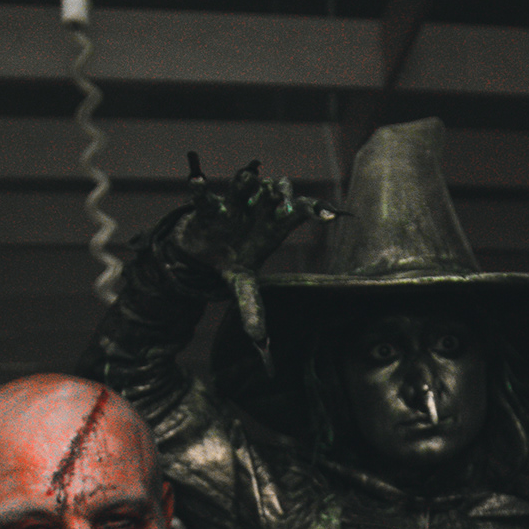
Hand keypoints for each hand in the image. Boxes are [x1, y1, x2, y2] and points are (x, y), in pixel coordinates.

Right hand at [163, 156, 338, 367]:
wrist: (200, 249)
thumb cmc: (230, 262)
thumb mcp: (243, 289)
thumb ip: (253, 312)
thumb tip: (262, 348)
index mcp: (273, 227)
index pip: (299, 212)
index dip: (316, 211)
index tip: (331, 214)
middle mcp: (257, 211)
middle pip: (277, 193)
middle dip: (282, 195)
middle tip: (284, 204)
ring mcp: (234, 205)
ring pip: (245, 187)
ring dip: (248, 184)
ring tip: (250, 179)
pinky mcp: (208, 208)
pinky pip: (205, 197)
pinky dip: (199, 190)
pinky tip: (196, 182)